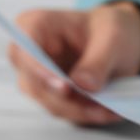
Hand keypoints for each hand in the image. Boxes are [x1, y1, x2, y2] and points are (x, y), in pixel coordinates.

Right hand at [9, 1, 139, 125]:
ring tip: (109, 110)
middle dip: (67, 100)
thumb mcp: (112, 38)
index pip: (24, 49)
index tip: (65, 87)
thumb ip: (98, 60)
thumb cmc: (107, 31)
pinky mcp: (51, 97)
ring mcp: (37, 79)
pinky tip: (108, 112)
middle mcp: (28, 55)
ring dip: (80, 111)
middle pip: (35, 85)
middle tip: (98, 107)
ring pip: (50, 103)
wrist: (115, 43)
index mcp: (34, 25)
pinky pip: (66, 111)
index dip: (39, 70)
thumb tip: (83, 84)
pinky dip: (87, 114)